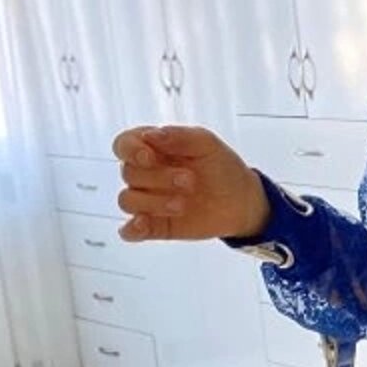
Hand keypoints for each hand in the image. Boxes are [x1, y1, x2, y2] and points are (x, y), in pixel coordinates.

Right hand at [111, 124, 267, 243]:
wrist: (242, 201)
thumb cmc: (221, 167)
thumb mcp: (207, 144)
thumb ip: (179, 136)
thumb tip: (150, 135)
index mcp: (152, 148)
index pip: (124, 144)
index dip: (130, 150)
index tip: (150, 157)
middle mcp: (145, 174)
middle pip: (129, 173)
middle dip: (158, 177)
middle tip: (190, 181)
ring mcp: (148, 200)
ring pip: (127, 200)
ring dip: (152, 202)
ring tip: (182, 204)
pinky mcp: (155, 225)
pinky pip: (131, 231)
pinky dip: (132, 229)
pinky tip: (143, 225)